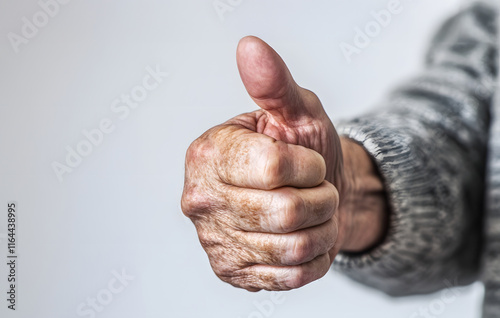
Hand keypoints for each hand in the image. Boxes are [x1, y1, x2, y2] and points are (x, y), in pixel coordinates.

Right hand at [181, 36, 385, 290]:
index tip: (309, 162)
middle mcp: (201, 198)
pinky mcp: (231, 271)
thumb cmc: (301, 152)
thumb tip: (250, 48)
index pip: (273, 168)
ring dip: (321, 229)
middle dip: (321, 199)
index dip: (309, 167)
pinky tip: (304, 238)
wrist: (307, 198)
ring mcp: (214, 239)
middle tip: (317, 190)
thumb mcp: (294, 112)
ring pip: (293, 247)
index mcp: (209, 153)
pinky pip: (289, 277)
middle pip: (286, 211)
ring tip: (313, 214)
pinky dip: (313, 257)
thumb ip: (273, 84)